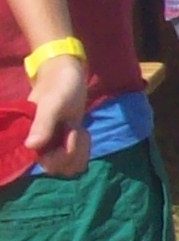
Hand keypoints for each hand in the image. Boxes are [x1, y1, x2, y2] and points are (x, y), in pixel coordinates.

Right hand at [24, 50, 87, 176]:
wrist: (67, 72)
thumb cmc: (59, 85)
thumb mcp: (53, 103)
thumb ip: (43, 123)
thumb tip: (31, 146)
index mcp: (32, 138)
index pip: (49, 166)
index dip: (65, 154)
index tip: (72, 132)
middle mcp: (41, 144)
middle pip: (61, 168)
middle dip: (75, 152)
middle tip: (78, 130)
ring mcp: (54, 142)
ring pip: (70, 164)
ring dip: (81, 150)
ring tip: (80, 130)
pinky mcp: (65, 138)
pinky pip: (76, 155)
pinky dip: (84, 146)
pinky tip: (83, 131)